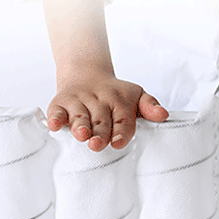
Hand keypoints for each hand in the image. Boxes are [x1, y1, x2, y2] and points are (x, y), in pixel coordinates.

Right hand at [47, 68, 168, 150]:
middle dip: (99, 132)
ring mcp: (79, 102)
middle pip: (100, 121)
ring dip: (80, 125)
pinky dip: (54, 118)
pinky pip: (56, 111)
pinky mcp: (60, 103)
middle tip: (97, 144)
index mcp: (119, 102)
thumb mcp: (136, 96)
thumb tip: (164, 115)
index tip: (118, 143)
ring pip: (79, 116)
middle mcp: (99, 102)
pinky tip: (54, 125)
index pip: (122, 120)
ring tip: (82, 135)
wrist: (86, 74)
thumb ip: (149, 106)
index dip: (120, 131)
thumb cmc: (115, 95)